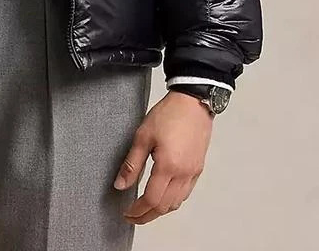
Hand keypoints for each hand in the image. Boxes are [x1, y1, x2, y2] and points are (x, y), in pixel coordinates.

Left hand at [113, 90, 213, 224]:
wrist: (193, 101)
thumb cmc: (169, 114)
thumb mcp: (143, 135)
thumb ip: (132, 163)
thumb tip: (120, 185)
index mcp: (168, 166)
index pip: (151, 200)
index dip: (138, 211)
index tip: (127, 213)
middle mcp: (183, 174)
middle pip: (165, 207)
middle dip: (148, 215)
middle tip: (133, 215)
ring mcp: (193, 172)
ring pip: (177, 203)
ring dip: (161, 209)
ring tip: (146, 207)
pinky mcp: (198, 168)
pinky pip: (186, 193)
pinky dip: (173, 200)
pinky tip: (163, 194)